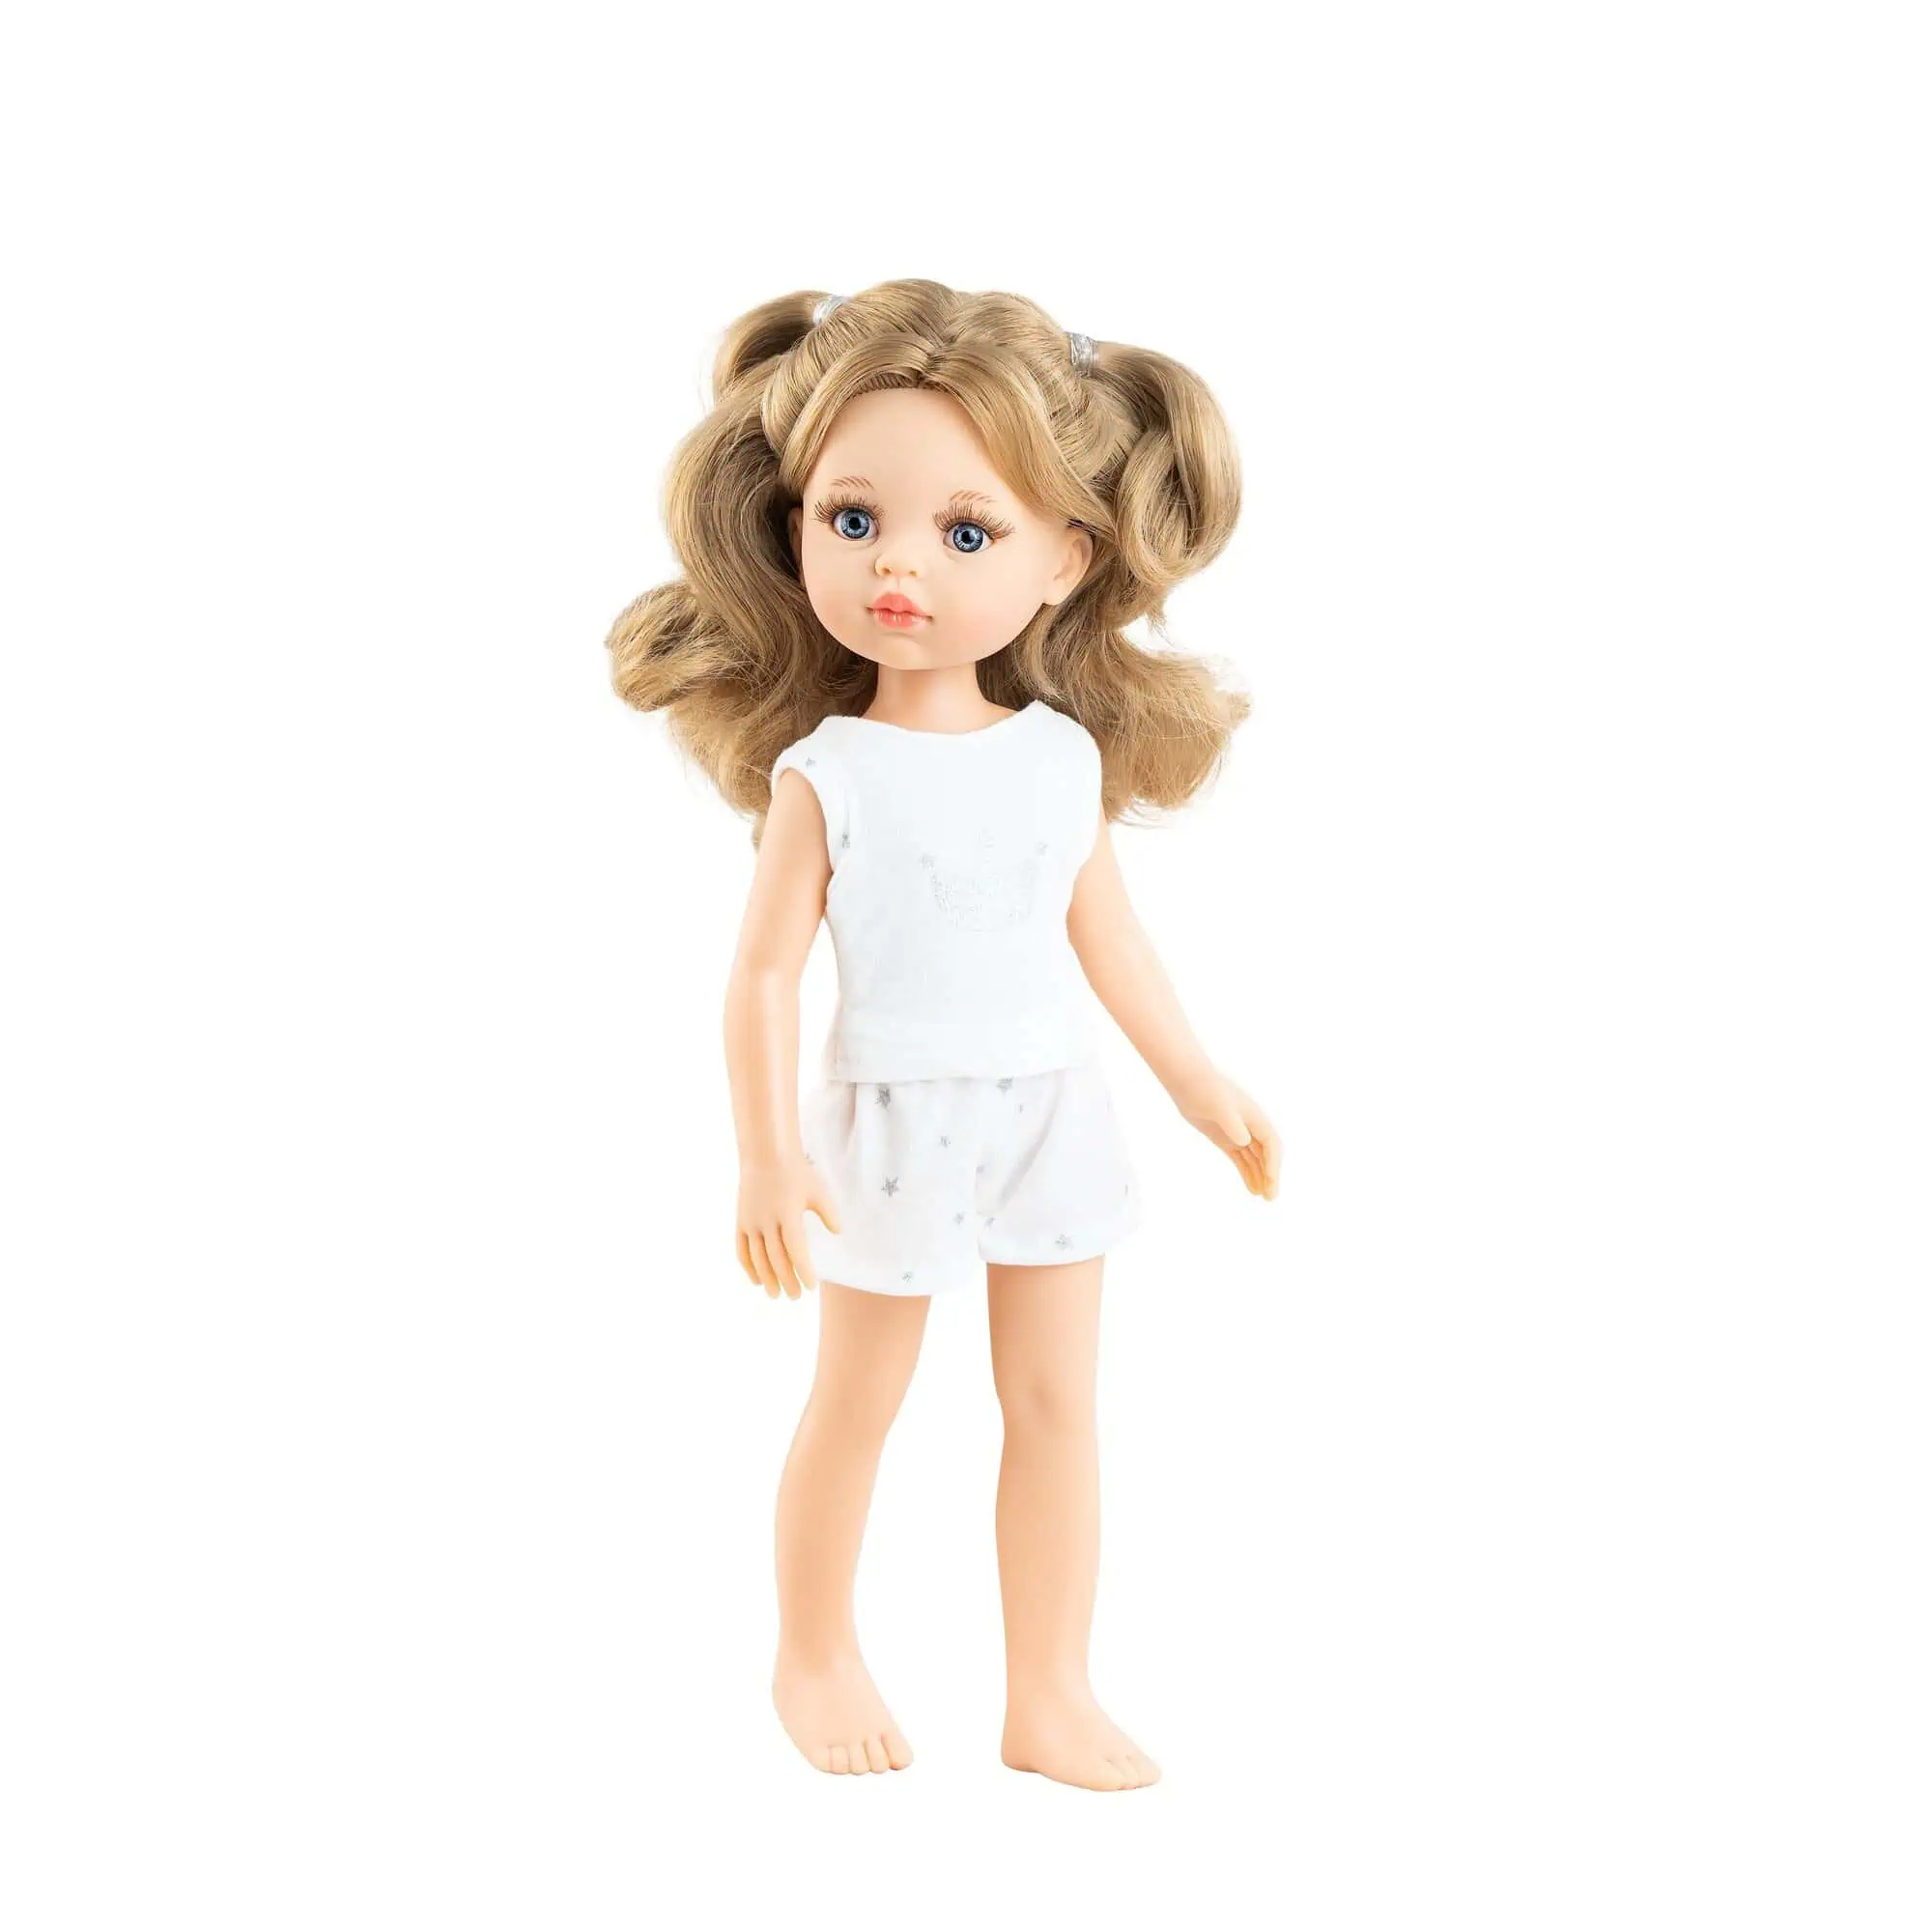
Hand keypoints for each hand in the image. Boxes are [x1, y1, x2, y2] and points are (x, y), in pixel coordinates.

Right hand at [735, 1154, 840, 1299]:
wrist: (766, 1155)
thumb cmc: (797, 1173)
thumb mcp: (818, 1190)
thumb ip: (828, 1213)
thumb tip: (838, 1232)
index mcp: (787, 1213)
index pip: (796, 1249)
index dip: (803, 1270)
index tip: (812, 1286)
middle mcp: (766, 1220)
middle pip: (776, 1258)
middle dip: (787, 1280)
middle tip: (796, 1296)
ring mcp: (751, 1221)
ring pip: (757, 1258)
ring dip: (767, 1279)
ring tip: (776, 1295)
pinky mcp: (741, 1221)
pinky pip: (742, 1250)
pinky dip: (748, 1267)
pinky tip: (757, 1281)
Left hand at [1169, 1065, 1280, 1199]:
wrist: (1187, 1081)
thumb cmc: (1204, 1089)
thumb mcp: (1219, 1106)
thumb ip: (1232, 1123)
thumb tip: (1245, 1141)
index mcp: (1254, 1117)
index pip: (1270, 1143)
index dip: (1273, 1163)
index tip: (1271, 1181)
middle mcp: (1250, 1126)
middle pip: (1266, 1155)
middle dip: (1270, 1176)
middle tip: (1271, 1198)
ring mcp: (1238, 1133)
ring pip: (1255, 1159)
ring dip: (1261, 1177)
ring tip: (1264, 1198)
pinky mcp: (1226, 1139)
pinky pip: (1241, 1159)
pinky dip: (1247, 1173)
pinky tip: (1252, 1189)